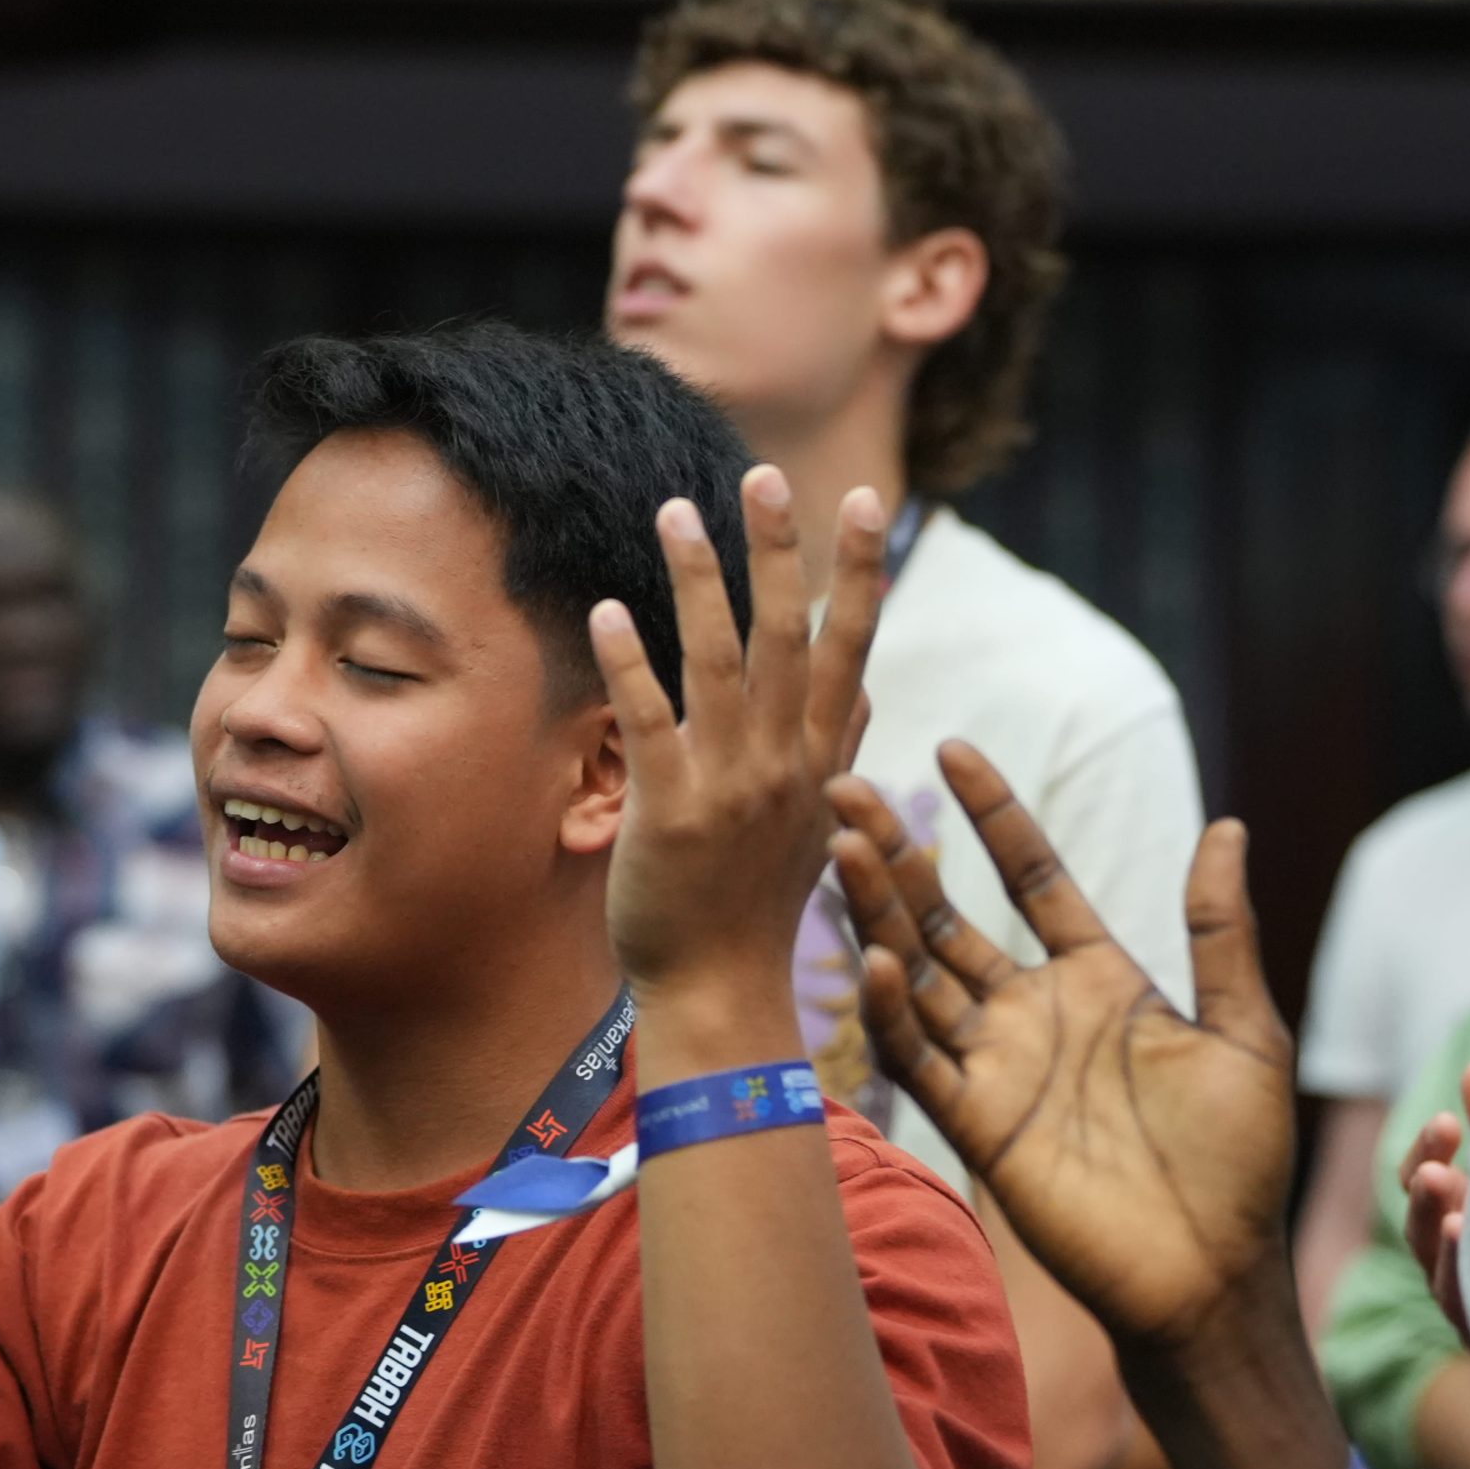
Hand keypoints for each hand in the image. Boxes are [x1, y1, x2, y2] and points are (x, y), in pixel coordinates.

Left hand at [598, 465, 882, 1007]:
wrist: (720, 994)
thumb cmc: (756, 908)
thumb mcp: (818, 826)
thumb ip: (836, 750)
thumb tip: (862, 691)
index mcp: (821, 761)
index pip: (847, 647)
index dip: (856, 571)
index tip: (861, 499)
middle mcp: (785, 763)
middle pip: (788, 636)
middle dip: (780, 551)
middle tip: (763, 474)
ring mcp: (730, 785)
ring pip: (719, 662)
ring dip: (700, 580)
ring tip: (675, 510)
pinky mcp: (671, 812)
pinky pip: (651, 721)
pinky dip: (631, 662)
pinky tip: (608, 609)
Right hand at [828, 742, 1293, 1354]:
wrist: (1211, 1275)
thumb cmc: (1239, 1160)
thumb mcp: (1244, 1031)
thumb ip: (1220, 934)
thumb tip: (1226, 828)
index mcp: (1098, 978)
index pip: (1031, 877)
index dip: (993, 816)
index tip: (952, 753)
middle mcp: (1033, 1010)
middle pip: (949, 914)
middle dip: (898, 852)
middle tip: (845, 788)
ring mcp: (996, 1062)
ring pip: (918, 970)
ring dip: (878, 911)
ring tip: (840, 847)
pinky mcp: (975, 1120)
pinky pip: (920, 1053)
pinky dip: (893, 1008)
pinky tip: (875, 959)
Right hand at [1402, 1060, 1469, 1348]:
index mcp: (1458, 1219)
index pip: (1422, 1182)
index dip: (1428, 1151)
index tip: (1448, 1121)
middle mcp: (1452, 1261)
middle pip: (1422, 1225)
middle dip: (1427, 1192)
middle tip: (1439, 1163)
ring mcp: (1467, 1304)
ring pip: (1438, 1270)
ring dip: (1438, 1233)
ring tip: (1447, 1202)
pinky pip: (1464, 1310)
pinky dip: (1460, 1280)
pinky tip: (1466, 1238)